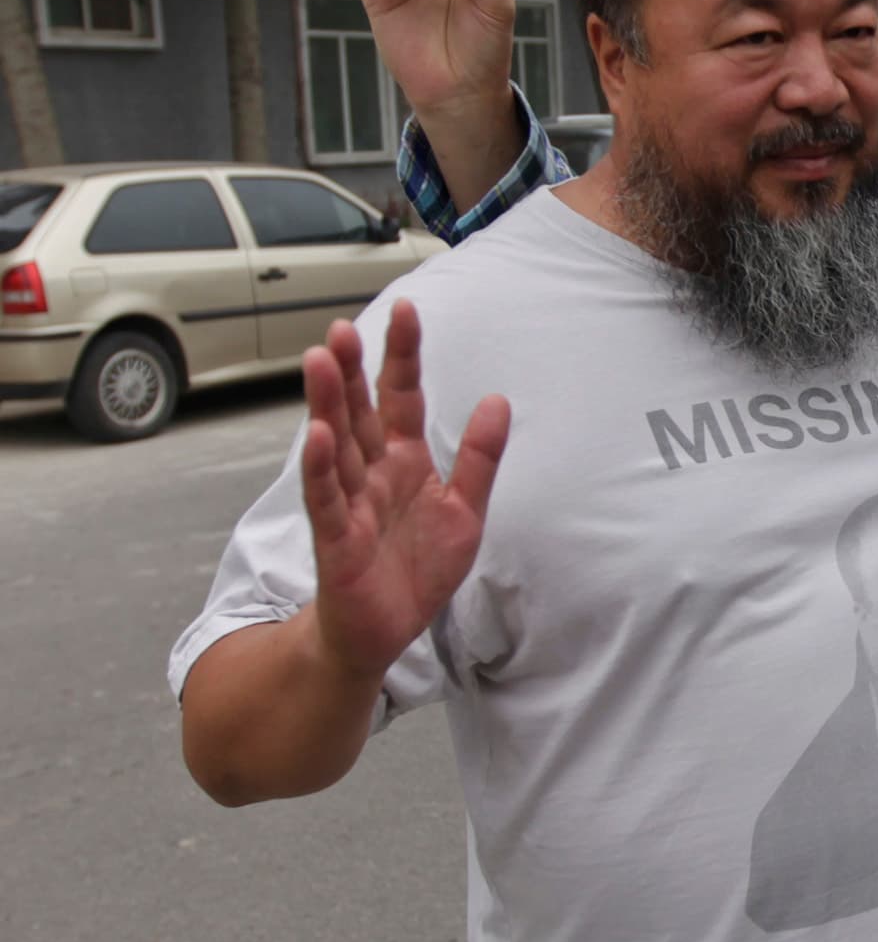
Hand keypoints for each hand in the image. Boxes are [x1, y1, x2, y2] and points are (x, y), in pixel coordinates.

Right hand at [299, 300, 510, 682]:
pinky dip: (321, 468)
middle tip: (342, 326)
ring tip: (320, 359)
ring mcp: (350, 503)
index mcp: (405, 462)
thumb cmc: (417, 570)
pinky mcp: (337, 540)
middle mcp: (373, 474)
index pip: (403, 398)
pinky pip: (327, 499)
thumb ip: (481, 459)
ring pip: (337, 445)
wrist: (384, 632)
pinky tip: (317, 435)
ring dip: (328, 404)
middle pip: (360, 413)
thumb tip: (497, 400)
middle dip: (354, 371)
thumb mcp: (465, 512)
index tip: (407, 310)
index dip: (404, 357)